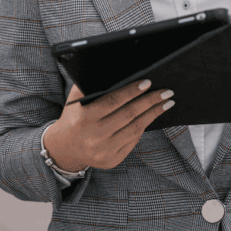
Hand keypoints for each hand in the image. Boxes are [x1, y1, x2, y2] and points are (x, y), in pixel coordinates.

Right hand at [42, 79, 174, 170]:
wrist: (64, 148)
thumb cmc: (74, 117)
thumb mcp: (75, 100)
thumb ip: (88, 85)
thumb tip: (112, 69)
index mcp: (84, 119)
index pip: (113, 101)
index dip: (131, 91)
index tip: (148, 82)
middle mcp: (94, 136)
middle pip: (129, 115)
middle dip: (150, 101)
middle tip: (166, 91)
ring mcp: (104, 151)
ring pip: (136, 129)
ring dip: (154, 114)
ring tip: (167, 103)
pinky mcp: (112, 160)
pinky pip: (133, 141)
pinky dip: (144, 126)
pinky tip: (153, 116)